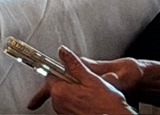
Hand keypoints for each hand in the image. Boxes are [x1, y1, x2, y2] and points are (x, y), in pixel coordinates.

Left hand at [27, 49, 141, 113]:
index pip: (51, 73)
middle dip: (70, 81)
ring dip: (74, 92)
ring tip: (91, 93)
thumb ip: (74, 64)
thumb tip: (63, 51)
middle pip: (58, 85)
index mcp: (60, 92)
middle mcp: (58, 104)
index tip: (69, 68)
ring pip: (65, 95)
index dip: (62, 69)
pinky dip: (78, 101)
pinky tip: (91, 102)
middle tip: (86, 82)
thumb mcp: (92, 80)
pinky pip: (70, 105)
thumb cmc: (108, 106)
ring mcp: (64, 112)